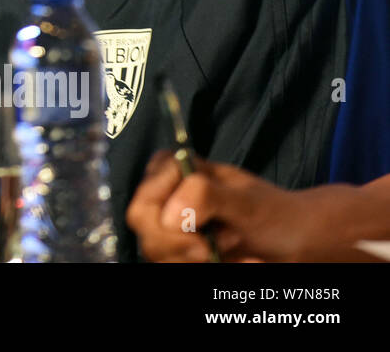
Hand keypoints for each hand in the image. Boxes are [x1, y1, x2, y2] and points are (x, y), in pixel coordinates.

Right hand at [126, 150, 364, 261]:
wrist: (302, 245)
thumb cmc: (278, 215)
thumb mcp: (245, 201)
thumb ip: (206, 196)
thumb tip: (169, 215)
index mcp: (177, 173)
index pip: (146, 191)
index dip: (166, 212)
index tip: (200, 227)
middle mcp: (168, 198)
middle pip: (142, 223)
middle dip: (176, 244)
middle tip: (209, 251)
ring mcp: (173, 229)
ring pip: (154, 251)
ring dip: (192, 262)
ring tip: (226, 255)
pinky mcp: (181, 253)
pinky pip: (173, 266)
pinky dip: (201, 270)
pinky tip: (235, 264)